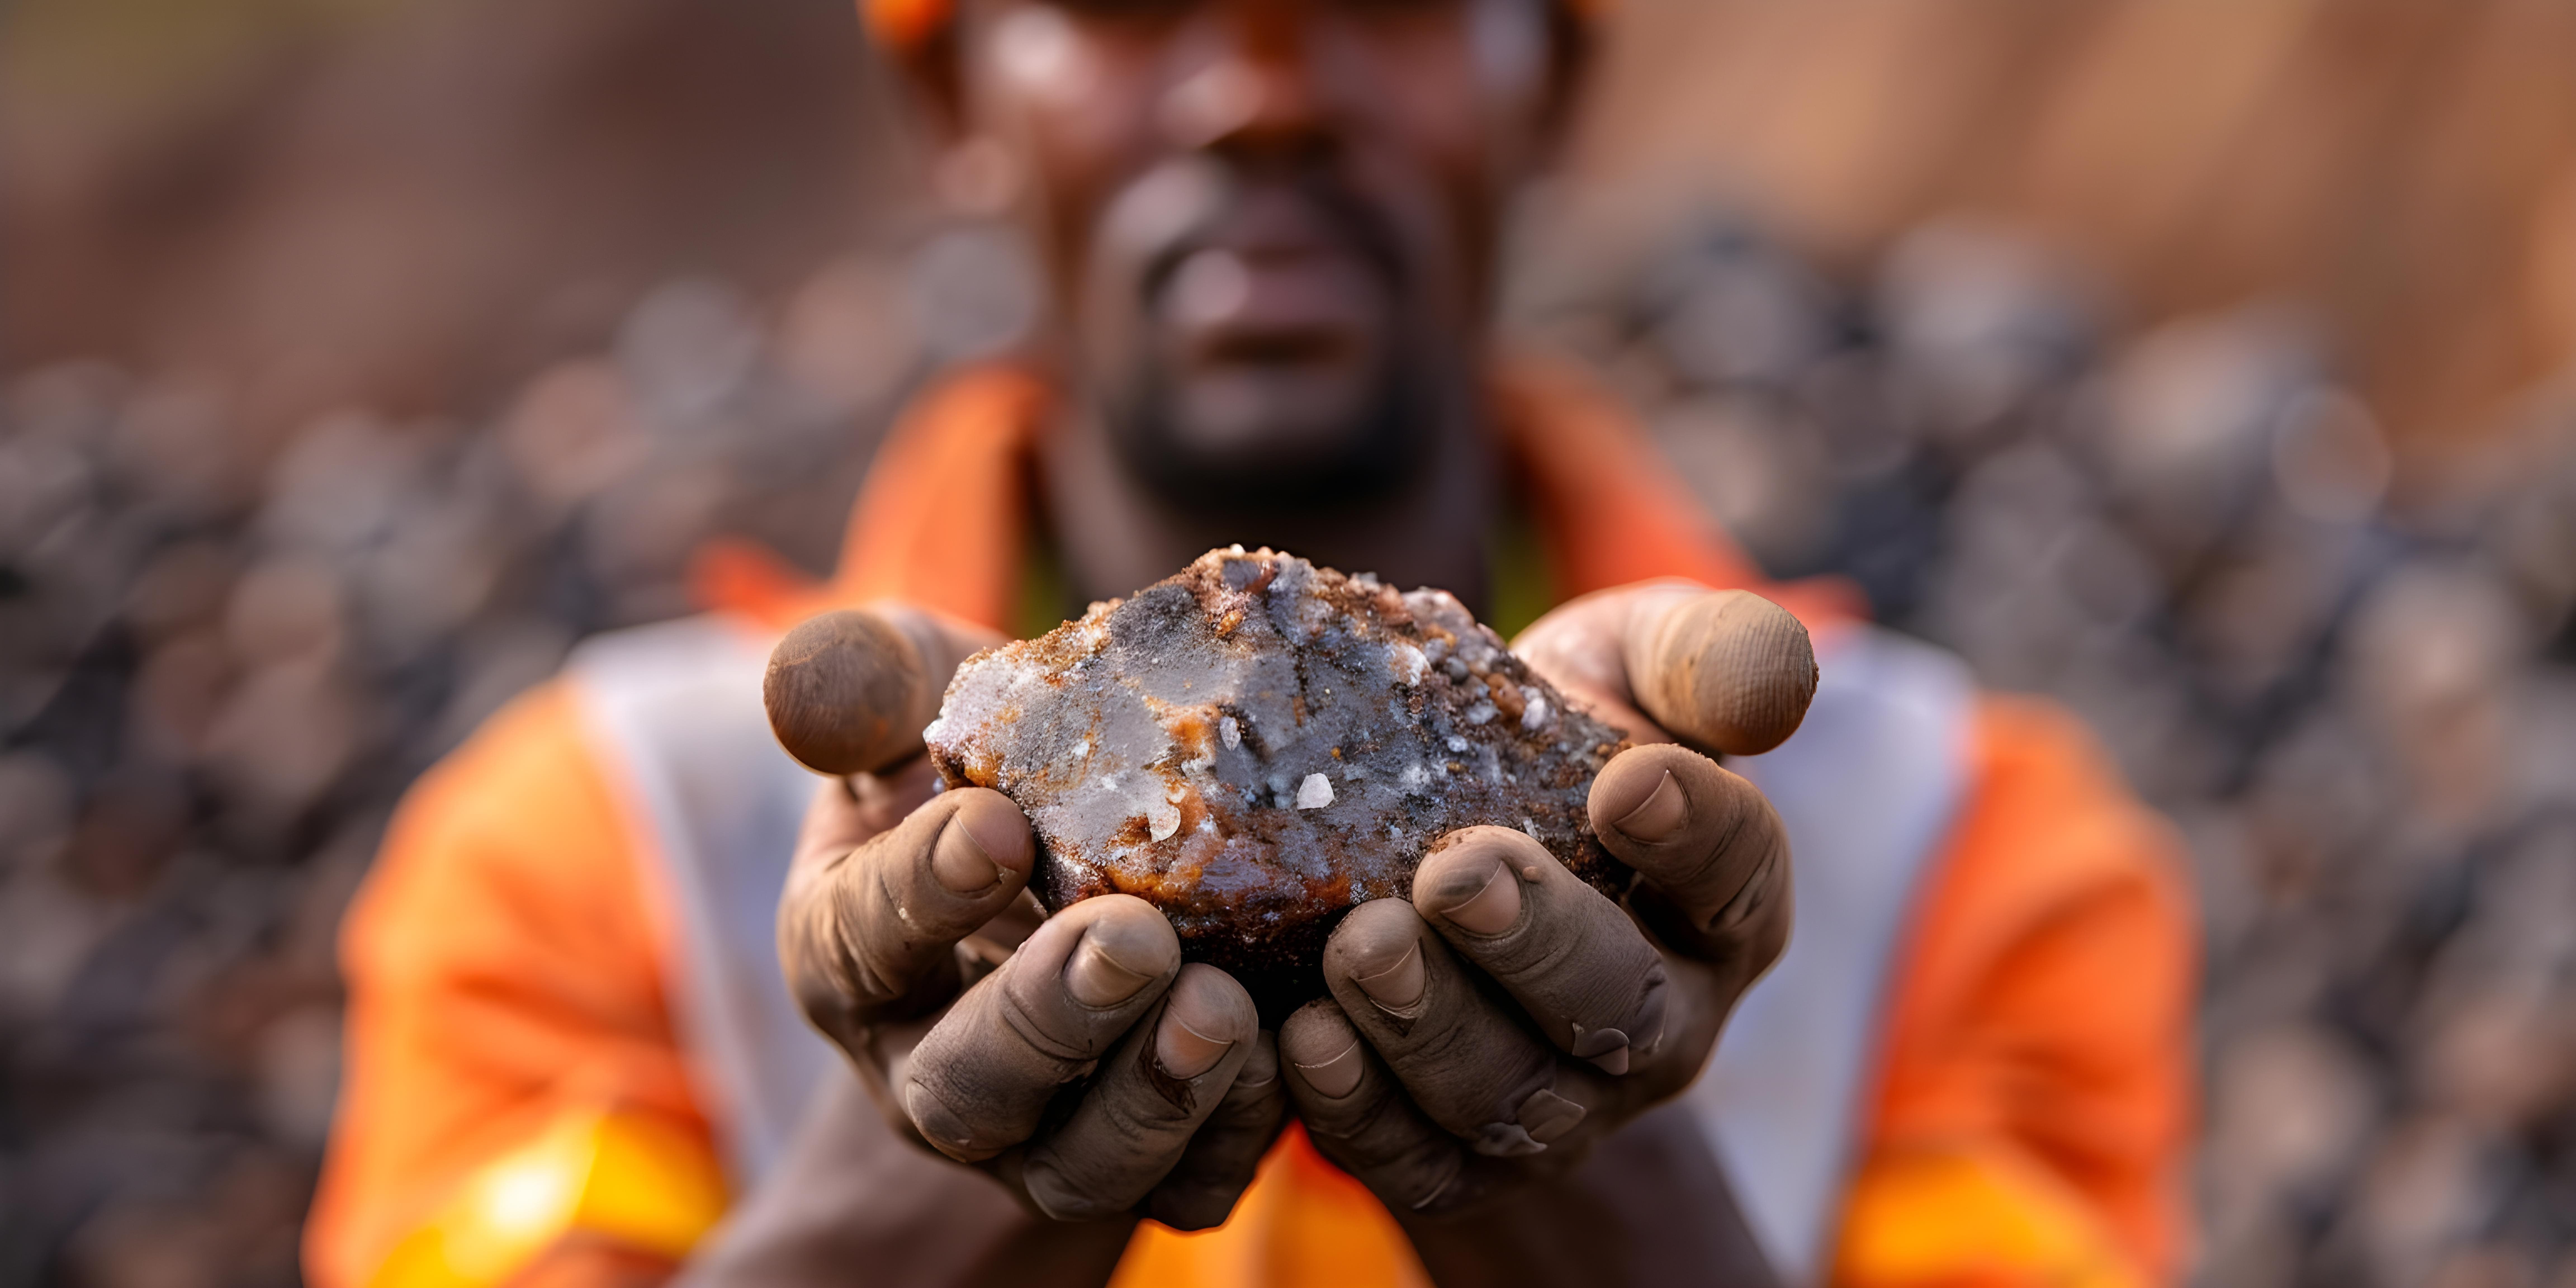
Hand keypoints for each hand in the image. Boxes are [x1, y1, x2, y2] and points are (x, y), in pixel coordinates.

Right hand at [765, 607, 1288, 1227]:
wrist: (1085, 867)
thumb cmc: (987, 772)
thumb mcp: (924, 705)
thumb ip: (873, 684)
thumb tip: (808, 678)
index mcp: (851, 950)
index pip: (862, 935)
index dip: (922, 888)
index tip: (995, 827)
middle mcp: (928, 1068)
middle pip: (967, 1083)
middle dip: (1050, 1015)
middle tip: (1134, 939)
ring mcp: (1034, 1138)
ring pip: (1075, 1164)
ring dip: (1151, 1095)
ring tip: (1222, 1008)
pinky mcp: (1139, 1170)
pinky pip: (1184, 1189)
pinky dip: (1237, 1135)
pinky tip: (1290, 1055)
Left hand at [1279, 584, 1814, 1217]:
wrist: (1438, 852)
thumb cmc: (1546, 740)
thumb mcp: (1625, 669)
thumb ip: (1700, 658)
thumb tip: (1775, 675)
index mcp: (1725, 901)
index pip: (1739, 874)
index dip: (1694, 832)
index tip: (1627, 783)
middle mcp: (1664, 1020)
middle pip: (1620, 1005)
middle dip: (1537, 943)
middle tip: (1454, 873)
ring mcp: (1569, 1103)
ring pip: (1513, 1096)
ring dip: (1432, 1026)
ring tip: (1360, 947)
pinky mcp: (1466, 1158)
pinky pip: (1424, 1162)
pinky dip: (1361, 1112)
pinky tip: (1305, 1038)